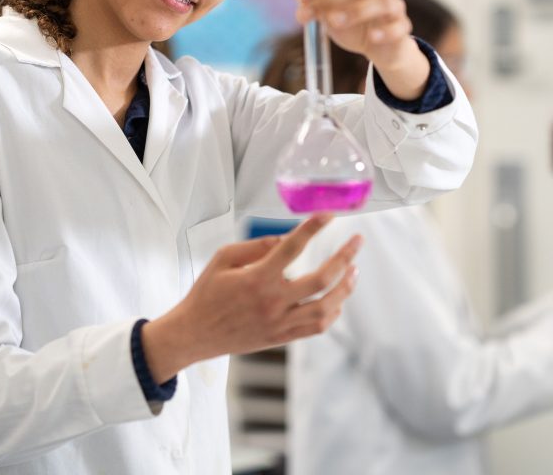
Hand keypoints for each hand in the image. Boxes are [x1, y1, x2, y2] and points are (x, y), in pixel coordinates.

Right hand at [141, 213, 361, 382]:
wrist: (195, 333)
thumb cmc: (206, 292)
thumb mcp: (222, 259)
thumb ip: (255, 246)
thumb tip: (285, 239)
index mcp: (256, 278)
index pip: (292, 247)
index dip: (312, 227)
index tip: (329, 215)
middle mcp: (272, 302)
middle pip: (321, 280)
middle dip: (344, 258)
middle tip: (357, 242)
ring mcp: (279, 323)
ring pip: (325, 308)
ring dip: (345, 288)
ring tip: (354, 271)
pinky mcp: (280, 338)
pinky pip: (315, 328)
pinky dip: (332, 312)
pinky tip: (338, 299)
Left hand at [292, 0, 429, 98]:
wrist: (377, 45)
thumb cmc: (352, 22)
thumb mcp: (329, 9)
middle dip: (329, 1)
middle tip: (307, 14)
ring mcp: (395, 5)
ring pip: (381, 4)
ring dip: (356, 12)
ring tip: (334, 22)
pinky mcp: (403, 27)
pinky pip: (398, 26)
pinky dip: (386, 31)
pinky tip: (372, 37)